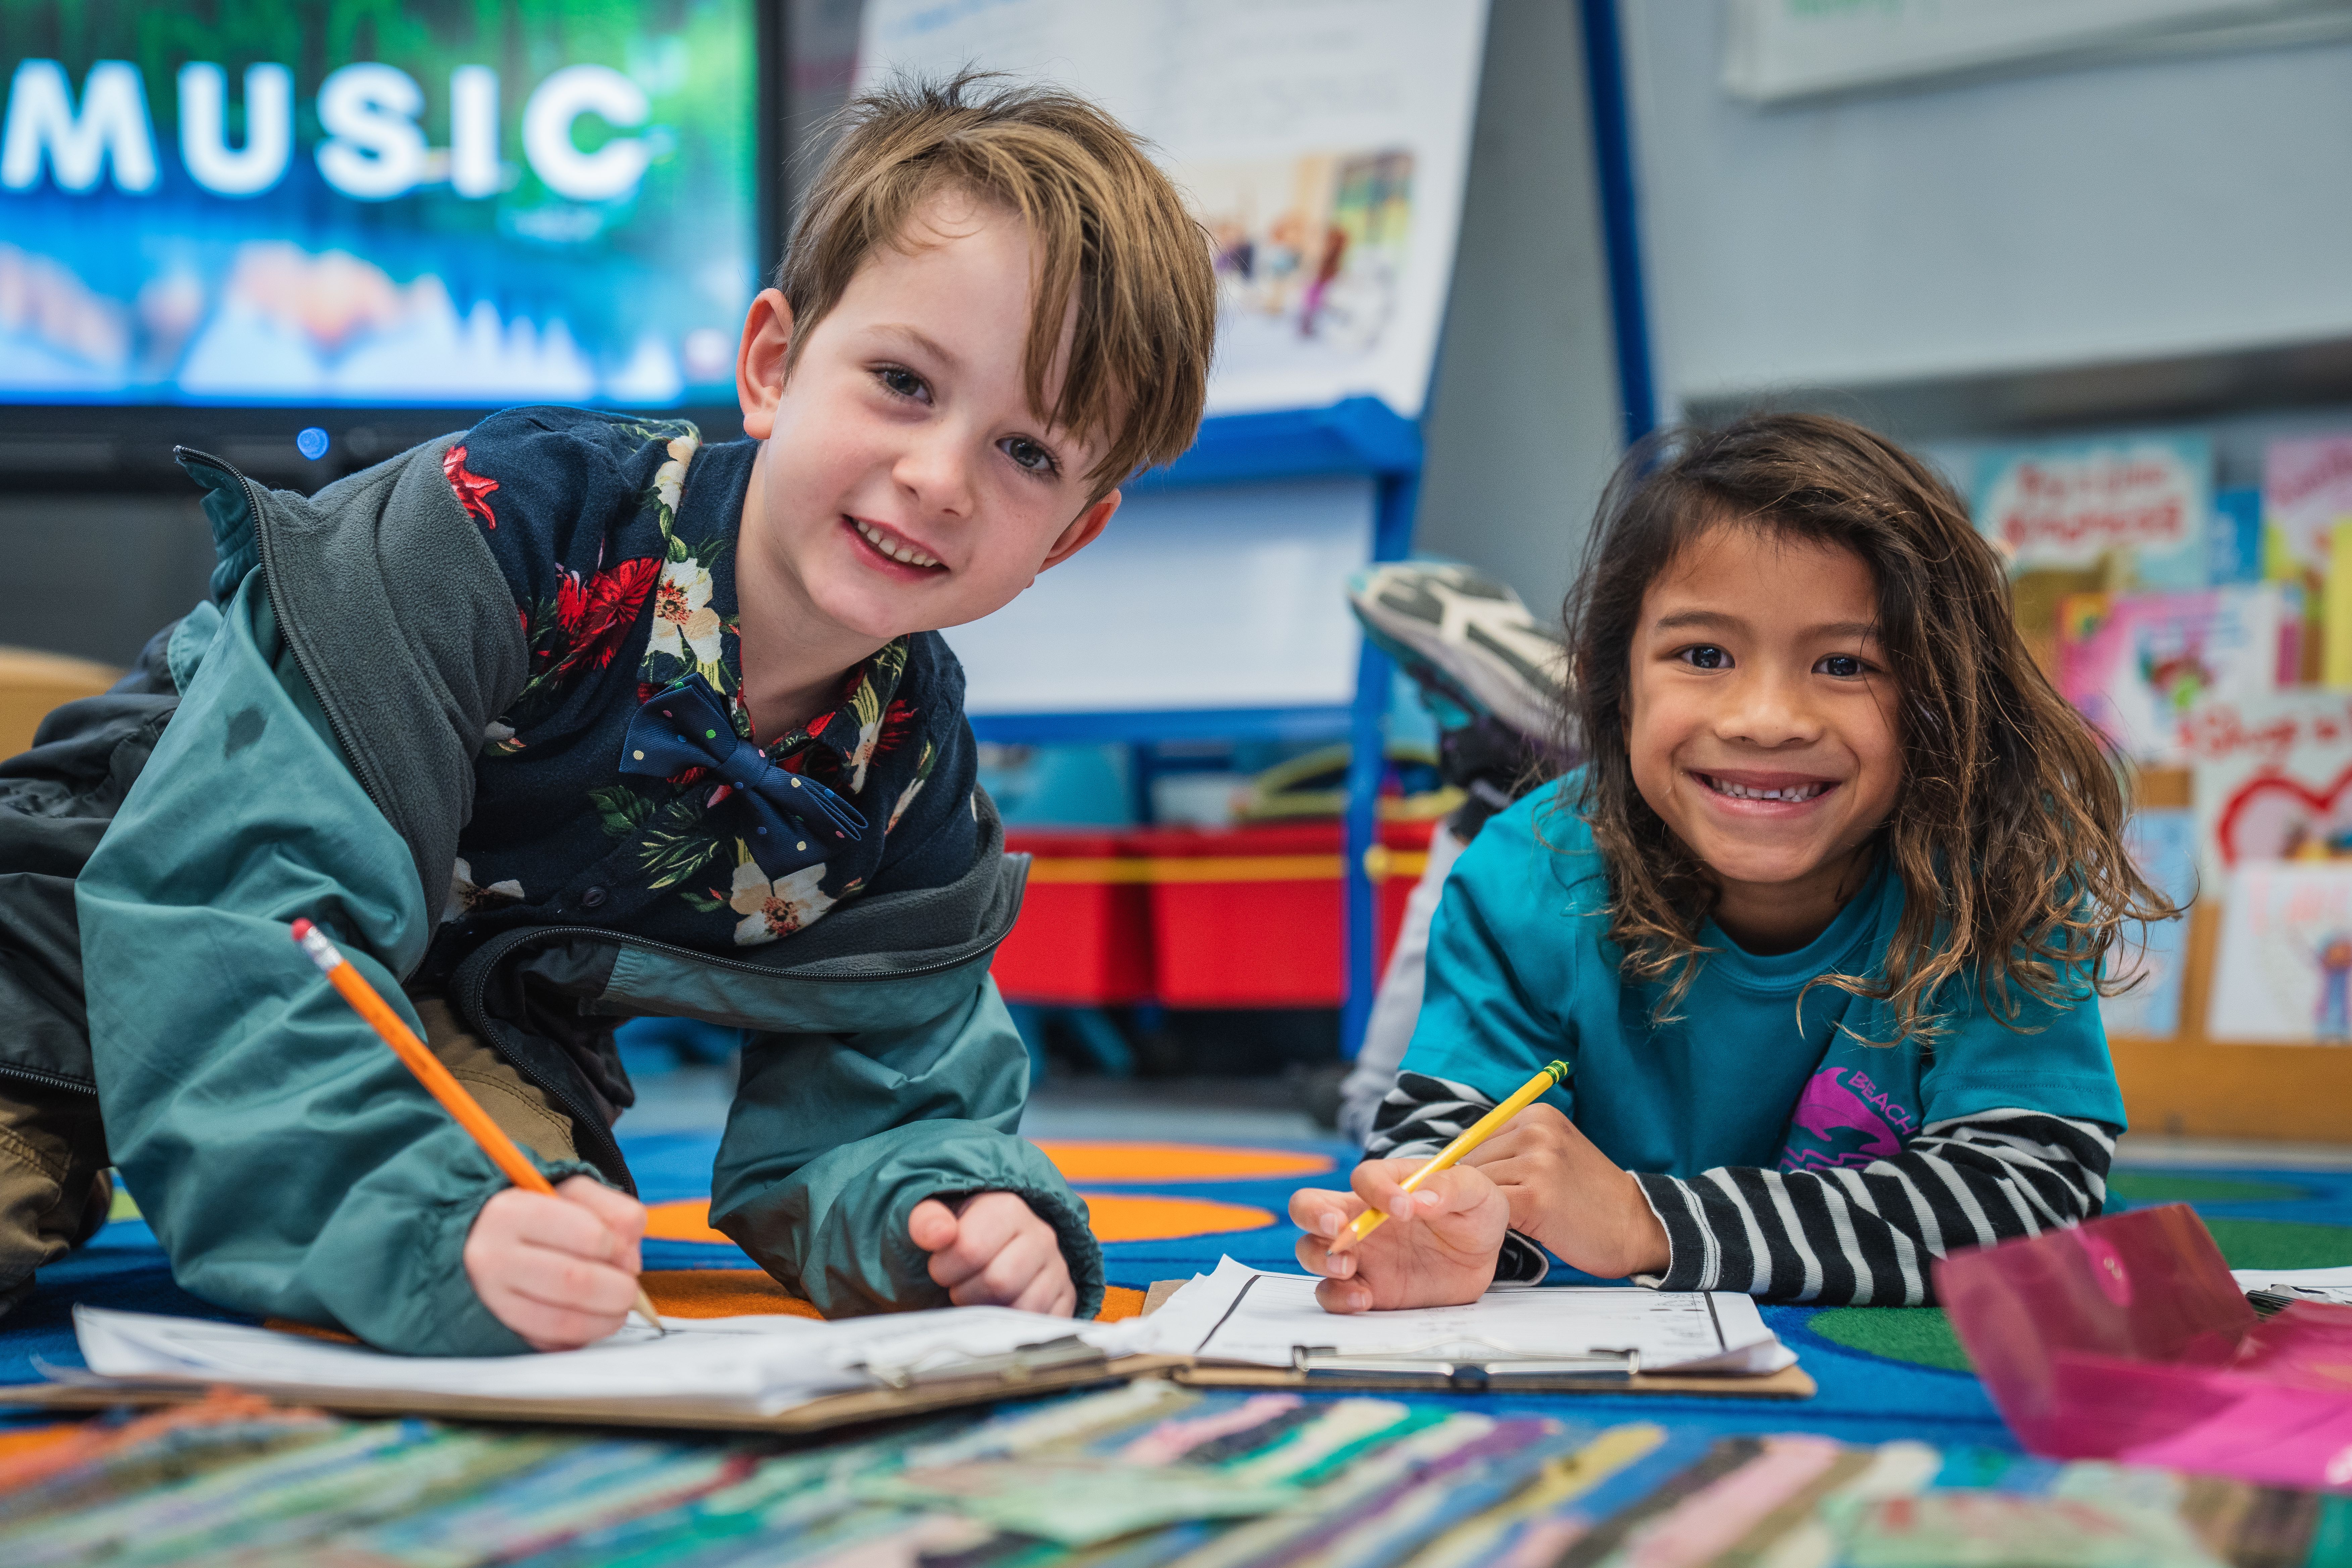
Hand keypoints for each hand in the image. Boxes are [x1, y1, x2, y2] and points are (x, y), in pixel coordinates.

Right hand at [464, 1175, 647, 1351]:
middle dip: (618, 1291)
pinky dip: (581, 1337)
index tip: (621, 1251)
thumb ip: (614, 1212)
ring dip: (605, 1320)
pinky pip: (552, 1344)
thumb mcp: (574, 1192)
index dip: (616, 1248)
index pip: (586, 1235)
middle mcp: (493, 1257)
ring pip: (563, 1321)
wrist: (483, 1239)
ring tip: (617, 1309)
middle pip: (575, 1282)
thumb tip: (629, 1261)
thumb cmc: (538, 1215)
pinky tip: (588, 1319)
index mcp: (512, 1212)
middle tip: (629, 1290)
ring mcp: (492, 1299)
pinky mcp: (500, 1330)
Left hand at [909, 1191, 1075, 1315]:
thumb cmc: (957, 1235)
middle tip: (959, 1286)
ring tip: (979, 1297)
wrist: (990, 1249)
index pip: (970, 1250)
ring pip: (1024, 1307)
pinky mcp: (1067, 1297)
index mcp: (1007, 1207)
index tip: (941, 1265)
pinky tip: (1001, 1312)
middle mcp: (1041, 1235)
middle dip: (966, 1293)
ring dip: (992, 1312)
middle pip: (999, 1282)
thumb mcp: (933, 1219)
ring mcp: (1058, 1268)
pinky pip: (1045, 1324)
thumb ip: (927, 1221)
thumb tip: (938, 1233)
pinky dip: (1017, 1327)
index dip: (944, 1268)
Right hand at [1289, 1159, 1508, 1313]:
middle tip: (1337, 1229)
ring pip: (1311, 1250)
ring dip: (1321, 1257)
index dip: (1377, 1189)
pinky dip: (1338, 1296)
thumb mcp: (1478, 1194)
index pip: (1364, 1177)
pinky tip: (1363, 1298)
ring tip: (1348, 1267)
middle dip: (1314, 1215)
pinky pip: (1331, 1292)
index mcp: (1387, 1185)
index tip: (1404, 1208)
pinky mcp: (1363, 1287)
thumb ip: (1452, 1188)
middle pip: (1309, 1206)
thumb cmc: (1473, 1215)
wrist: (1479, 1261)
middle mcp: (1361, 1217)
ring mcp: (1358, 1253)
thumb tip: (1422, 1198)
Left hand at [1460, 1103, 1669, 1279]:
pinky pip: (1490, 1207)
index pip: (1475, 1138)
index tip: (1489, 1189)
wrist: (1636, 1225)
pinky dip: (1493, 1221)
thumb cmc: (1587, 1195)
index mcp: (1537, 1114)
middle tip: (1504, 1208)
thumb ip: (1509, 1148)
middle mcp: (1536, 1130)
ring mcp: (1537, 1162)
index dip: (1472, 1170)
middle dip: (1475, 1189)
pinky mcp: (1536, 1196)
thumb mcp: (1552, 1153)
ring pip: (1477, 1185)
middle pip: (1470, 1160)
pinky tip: (1517, 1227)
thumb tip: (1450, 1162)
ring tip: (1517, 1218)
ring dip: (1486, 1207)